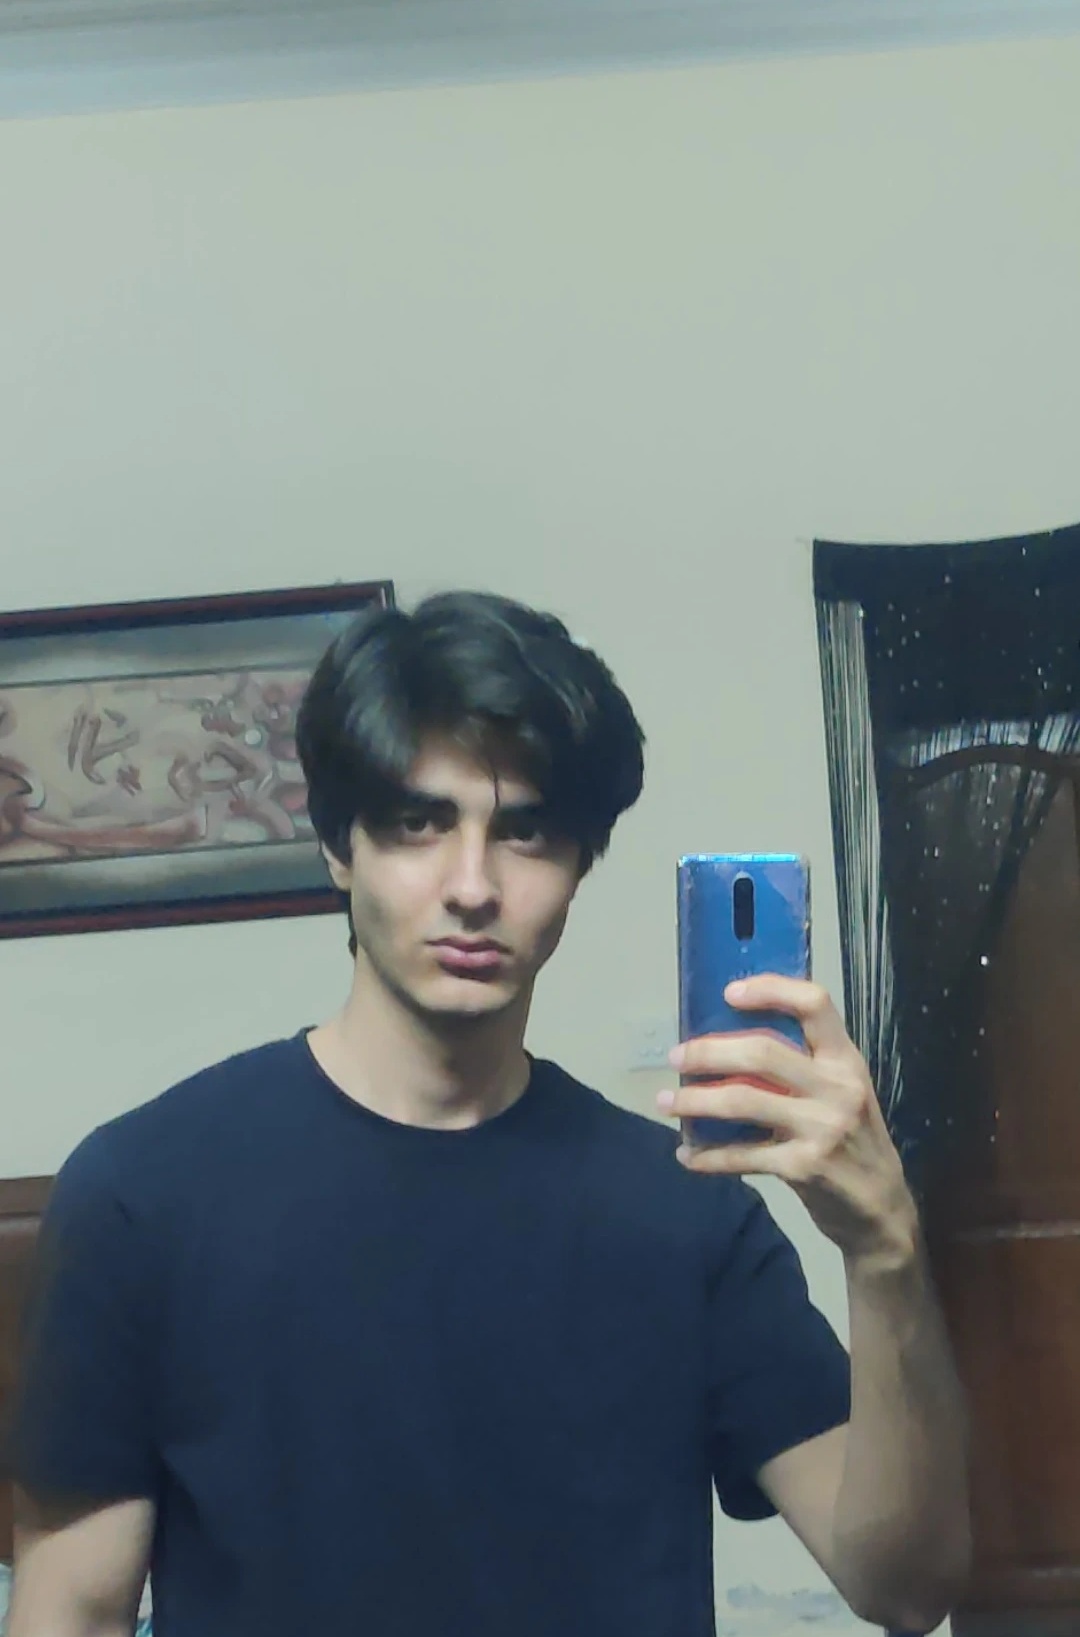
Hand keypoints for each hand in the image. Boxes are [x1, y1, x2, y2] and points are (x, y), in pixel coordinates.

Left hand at [658, 975, 917, 1264]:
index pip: (815, 1004)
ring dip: (694, 1100)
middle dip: (708, 1052)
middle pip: (762, 1052)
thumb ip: (803, 1067)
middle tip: (676, 1057)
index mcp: (846, 1061)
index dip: (771, 989)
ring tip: (666, 1101)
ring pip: (742, 1101)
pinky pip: (741, 1156)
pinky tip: (687, 1154)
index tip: (729, 992)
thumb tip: (729, 1043)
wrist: (882, 1211)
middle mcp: (837, 1088)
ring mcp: (821, 1129)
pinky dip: (707, 1155)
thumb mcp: (843, 1092)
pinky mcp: (803, 1168)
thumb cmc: (853, 1140)